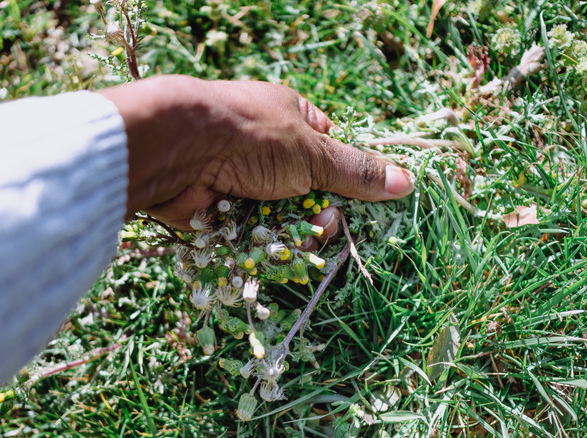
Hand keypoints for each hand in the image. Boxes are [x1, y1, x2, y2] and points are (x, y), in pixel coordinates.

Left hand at [99, 75, 414, 228]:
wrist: (179, 150)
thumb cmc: (251, 135)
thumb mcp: (312, 152)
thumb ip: (355, 171)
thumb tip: (406, 182)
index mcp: (291, 120)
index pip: (330, 152)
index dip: (345, 177)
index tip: (358, 198)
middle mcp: (268, 149)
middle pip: (309, 192)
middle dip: (319, 212)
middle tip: (322, 222)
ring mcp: (244, 179)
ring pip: (283, 217)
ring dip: (293, 230)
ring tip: (297, 235)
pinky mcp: (223, 209)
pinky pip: (254, 233)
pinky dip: (263, 241)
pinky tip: (268, 245)